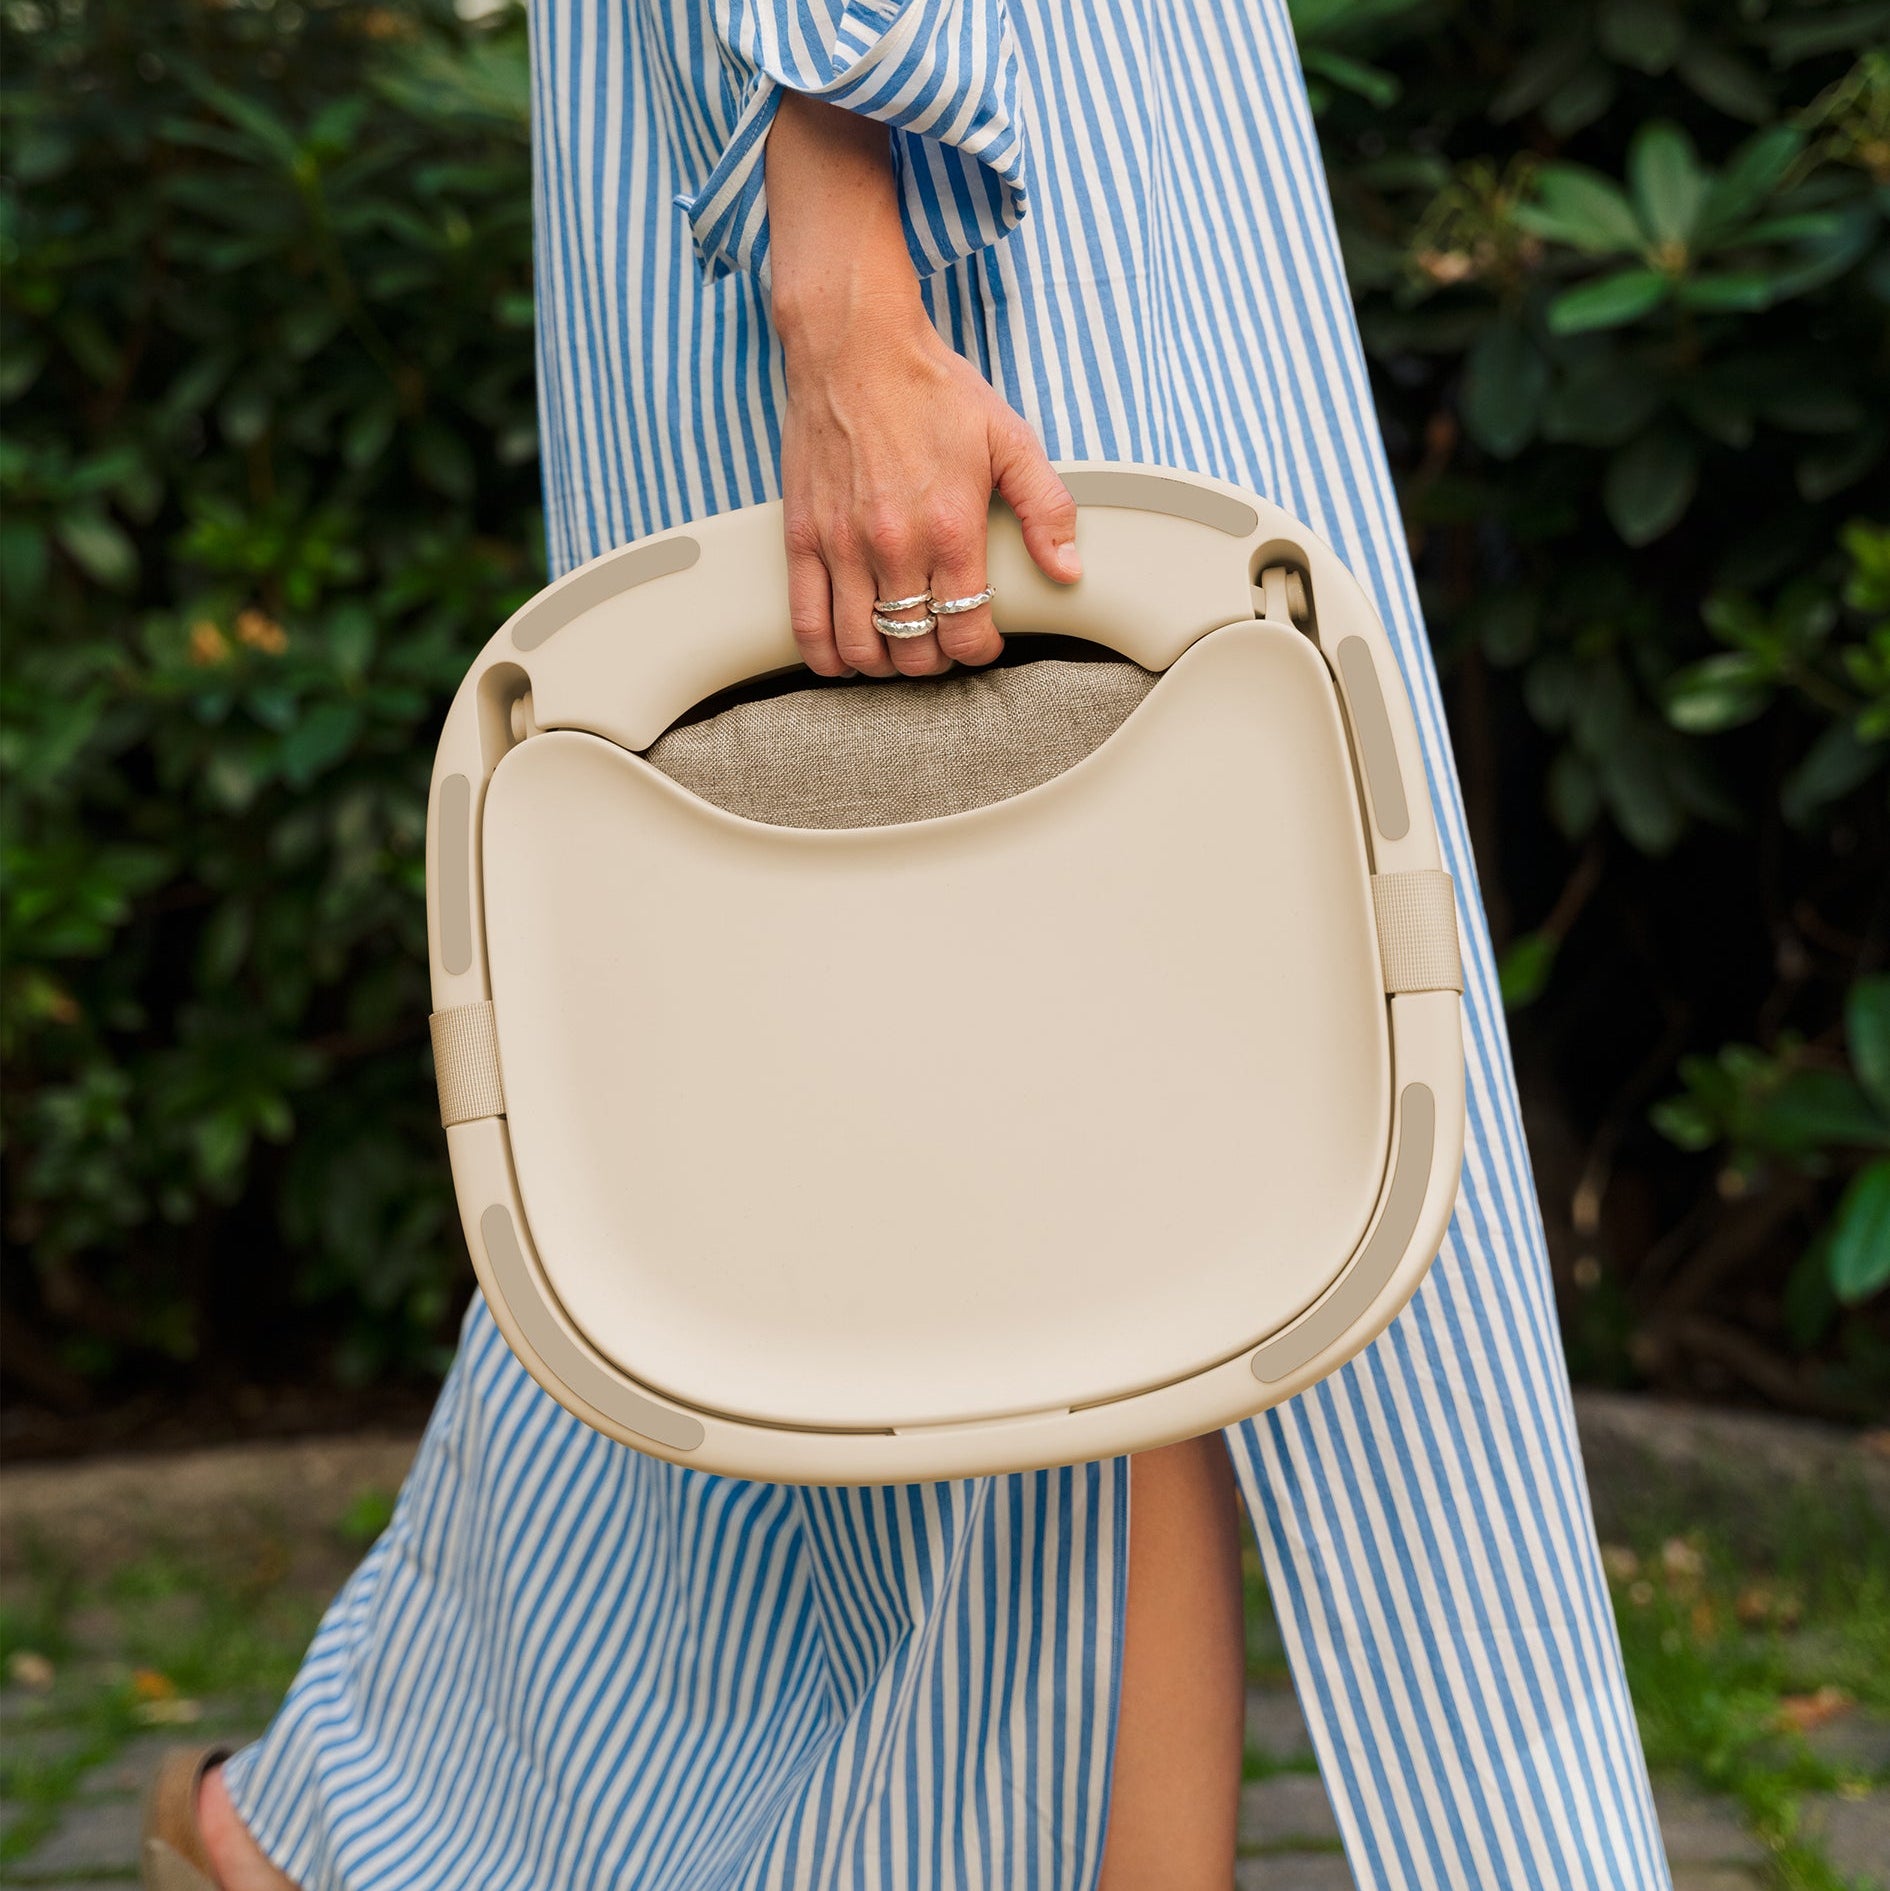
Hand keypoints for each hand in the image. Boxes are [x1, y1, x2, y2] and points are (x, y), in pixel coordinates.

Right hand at [766, 92, 1080, 678]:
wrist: (854, 344)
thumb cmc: (930, 388)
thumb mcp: (1009, 439)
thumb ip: (1046, 507)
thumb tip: (1069, 568)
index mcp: (951, 528)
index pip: (968, 631)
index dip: (979, 649)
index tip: (981, 639)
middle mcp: (895, 545)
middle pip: (914, 649)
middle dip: (934, 659)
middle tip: (941, 641)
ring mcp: (843, 545)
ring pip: (861, 646)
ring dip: (883, 662)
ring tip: (898, 646)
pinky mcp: (802, 537)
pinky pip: (805, 621)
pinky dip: (825, 654)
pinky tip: (843, 655)